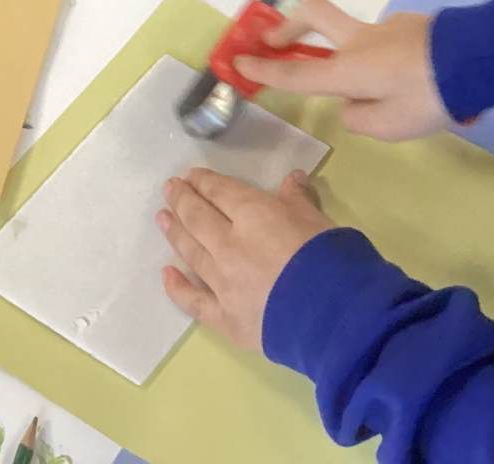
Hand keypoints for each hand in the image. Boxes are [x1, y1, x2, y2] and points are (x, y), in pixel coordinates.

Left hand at [157, 169, 333, 351]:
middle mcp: (230, 245)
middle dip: (183, 200)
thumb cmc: (330, 258)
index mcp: (255, 216)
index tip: (190, 176)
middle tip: (170, 189)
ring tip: (162, 218)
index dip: (205, 182)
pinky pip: (194, 300)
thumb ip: (299, 199)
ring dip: (175, 233)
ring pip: (192, 253)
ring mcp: (222, 283)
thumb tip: (292, 178)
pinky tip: (166, 274)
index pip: (222, 193)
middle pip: (198, 218)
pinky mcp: (224, 317)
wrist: (332, 313)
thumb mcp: (319, 219)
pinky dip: (177, 287)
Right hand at [239, 0, 451, 140]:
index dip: (264, 70)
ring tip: (382, 89)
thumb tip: (352, 102)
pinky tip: (410, 81)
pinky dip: (384, 58)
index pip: (295, 73)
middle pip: (313, 15)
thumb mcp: (390, 127)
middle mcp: (360, 42)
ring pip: (353, 32)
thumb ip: (360, 118)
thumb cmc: (429, 98)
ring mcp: (386, 28)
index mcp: (348, 70)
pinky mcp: (410, 25)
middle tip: (274, 37)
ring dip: (347, 50)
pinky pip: (385, 42)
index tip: (239, 61)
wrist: (478, 57)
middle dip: (287, 24)